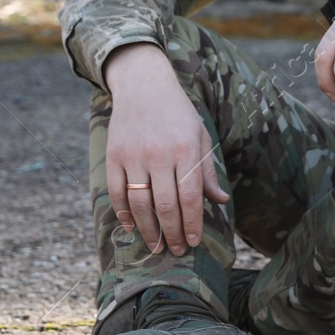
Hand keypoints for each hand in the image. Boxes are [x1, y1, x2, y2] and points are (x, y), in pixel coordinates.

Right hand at [102, 43, 228, 255]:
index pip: (190, 196)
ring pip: (140, 203)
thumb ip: (207, 171)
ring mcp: (133, 155)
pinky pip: (117, 192)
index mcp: (185, 149)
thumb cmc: (178, 113)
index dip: (192, 223)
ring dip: (148, 229)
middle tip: (175, 250)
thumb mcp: (200, 136)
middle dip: (172, 233)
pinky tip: (131, 227)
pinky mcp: (113, 155)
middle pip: (165, 205)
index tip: (193, 242)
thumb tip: (220, 201)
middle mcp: (158, 153)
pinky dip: (124, 213)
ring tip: (156, 245)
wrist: (143, 84)